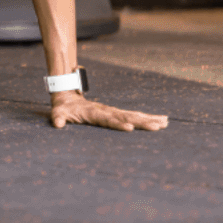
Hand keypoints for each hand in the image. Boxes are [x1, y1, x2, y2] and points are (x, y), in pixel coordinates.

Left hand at [49, 90, 167, 132]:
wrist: (68, 94)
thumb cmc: (63, 107)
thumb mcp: (58, 112)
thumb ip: (58, 118)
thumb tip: (57, 124)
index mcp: (95, 113)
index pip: (109, 120)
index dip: (119, 124)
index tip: (130, 128)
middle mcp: (107, 111)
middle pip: (127, 117)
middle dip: (142, 122)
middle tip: (158, 126)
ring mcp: (113, 111)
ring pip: (134, 115)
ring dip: (149, 119)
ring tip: (165, 123)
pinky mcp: (116, 114)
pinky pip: (134, 116)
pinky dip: (147, 118)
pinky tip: (160, 121)